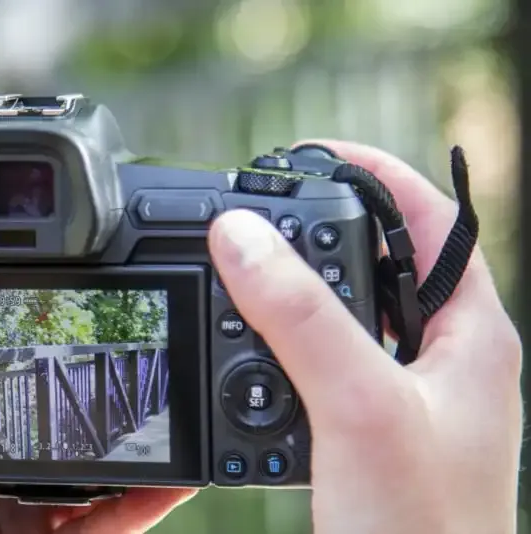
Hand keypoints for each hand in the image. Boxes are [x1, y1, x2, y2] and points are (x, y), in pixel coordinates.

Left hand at [0, 324, 194, 532]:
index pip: (38, 392)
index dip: (81, 366)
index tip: (117, 328)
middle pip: (79, 435)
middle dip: (125, 404)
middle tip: (169, 366)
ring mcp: (17, 516)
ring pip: (103, 483)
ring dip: (151, 451)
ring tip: (192, 407)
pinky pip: (102, 531)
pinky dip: (146, 503)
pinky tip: (179, 471)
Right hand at [208, 140, 522, 533]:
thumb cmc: (421, 531)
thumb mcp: (359, 406)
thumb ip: (301, 317)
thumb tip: (241, 235)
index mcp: (470, 335)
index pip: (432, 219)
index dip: (375, 172)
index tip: (308, 153)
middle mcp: (441, 356)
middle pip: (382, 259)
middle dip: (322, 225)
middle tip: (261, 212)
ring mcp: (404, 392)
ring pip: (348, 310)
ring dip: (297, 285)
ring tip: (246, 272)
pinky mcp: (367, 423)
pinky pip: (323, 358)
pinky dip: (283, 340)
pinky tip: (251, 349)